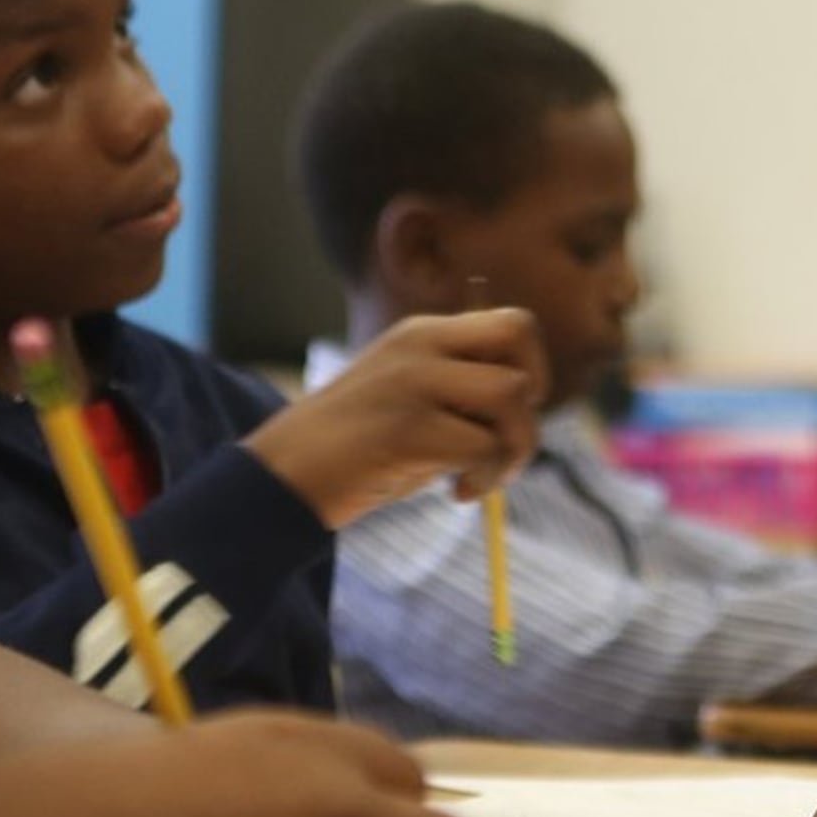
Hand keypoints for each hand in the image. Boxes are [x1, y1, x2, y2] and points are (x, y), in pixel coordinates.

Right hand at [247, 310, 547, 527]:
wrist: (282, 477)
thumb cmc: (352, 450)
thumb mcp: (409, 401)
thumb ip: (460, 393)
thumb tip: (528, 412)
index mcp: (421, 334)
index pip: (511, 322)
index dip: (532, 367)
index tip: (511, 414)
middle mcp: (420, 345)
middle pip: (520, 335)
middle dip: (534, 392)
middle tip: (508, 438)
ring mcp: (412, 382)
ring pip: (511, 396)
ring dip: (515, 448)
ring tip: (481, 478)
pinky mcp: (407, 429)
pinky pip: (484, 447)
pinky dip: (486, 478)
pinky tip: (458, 494)